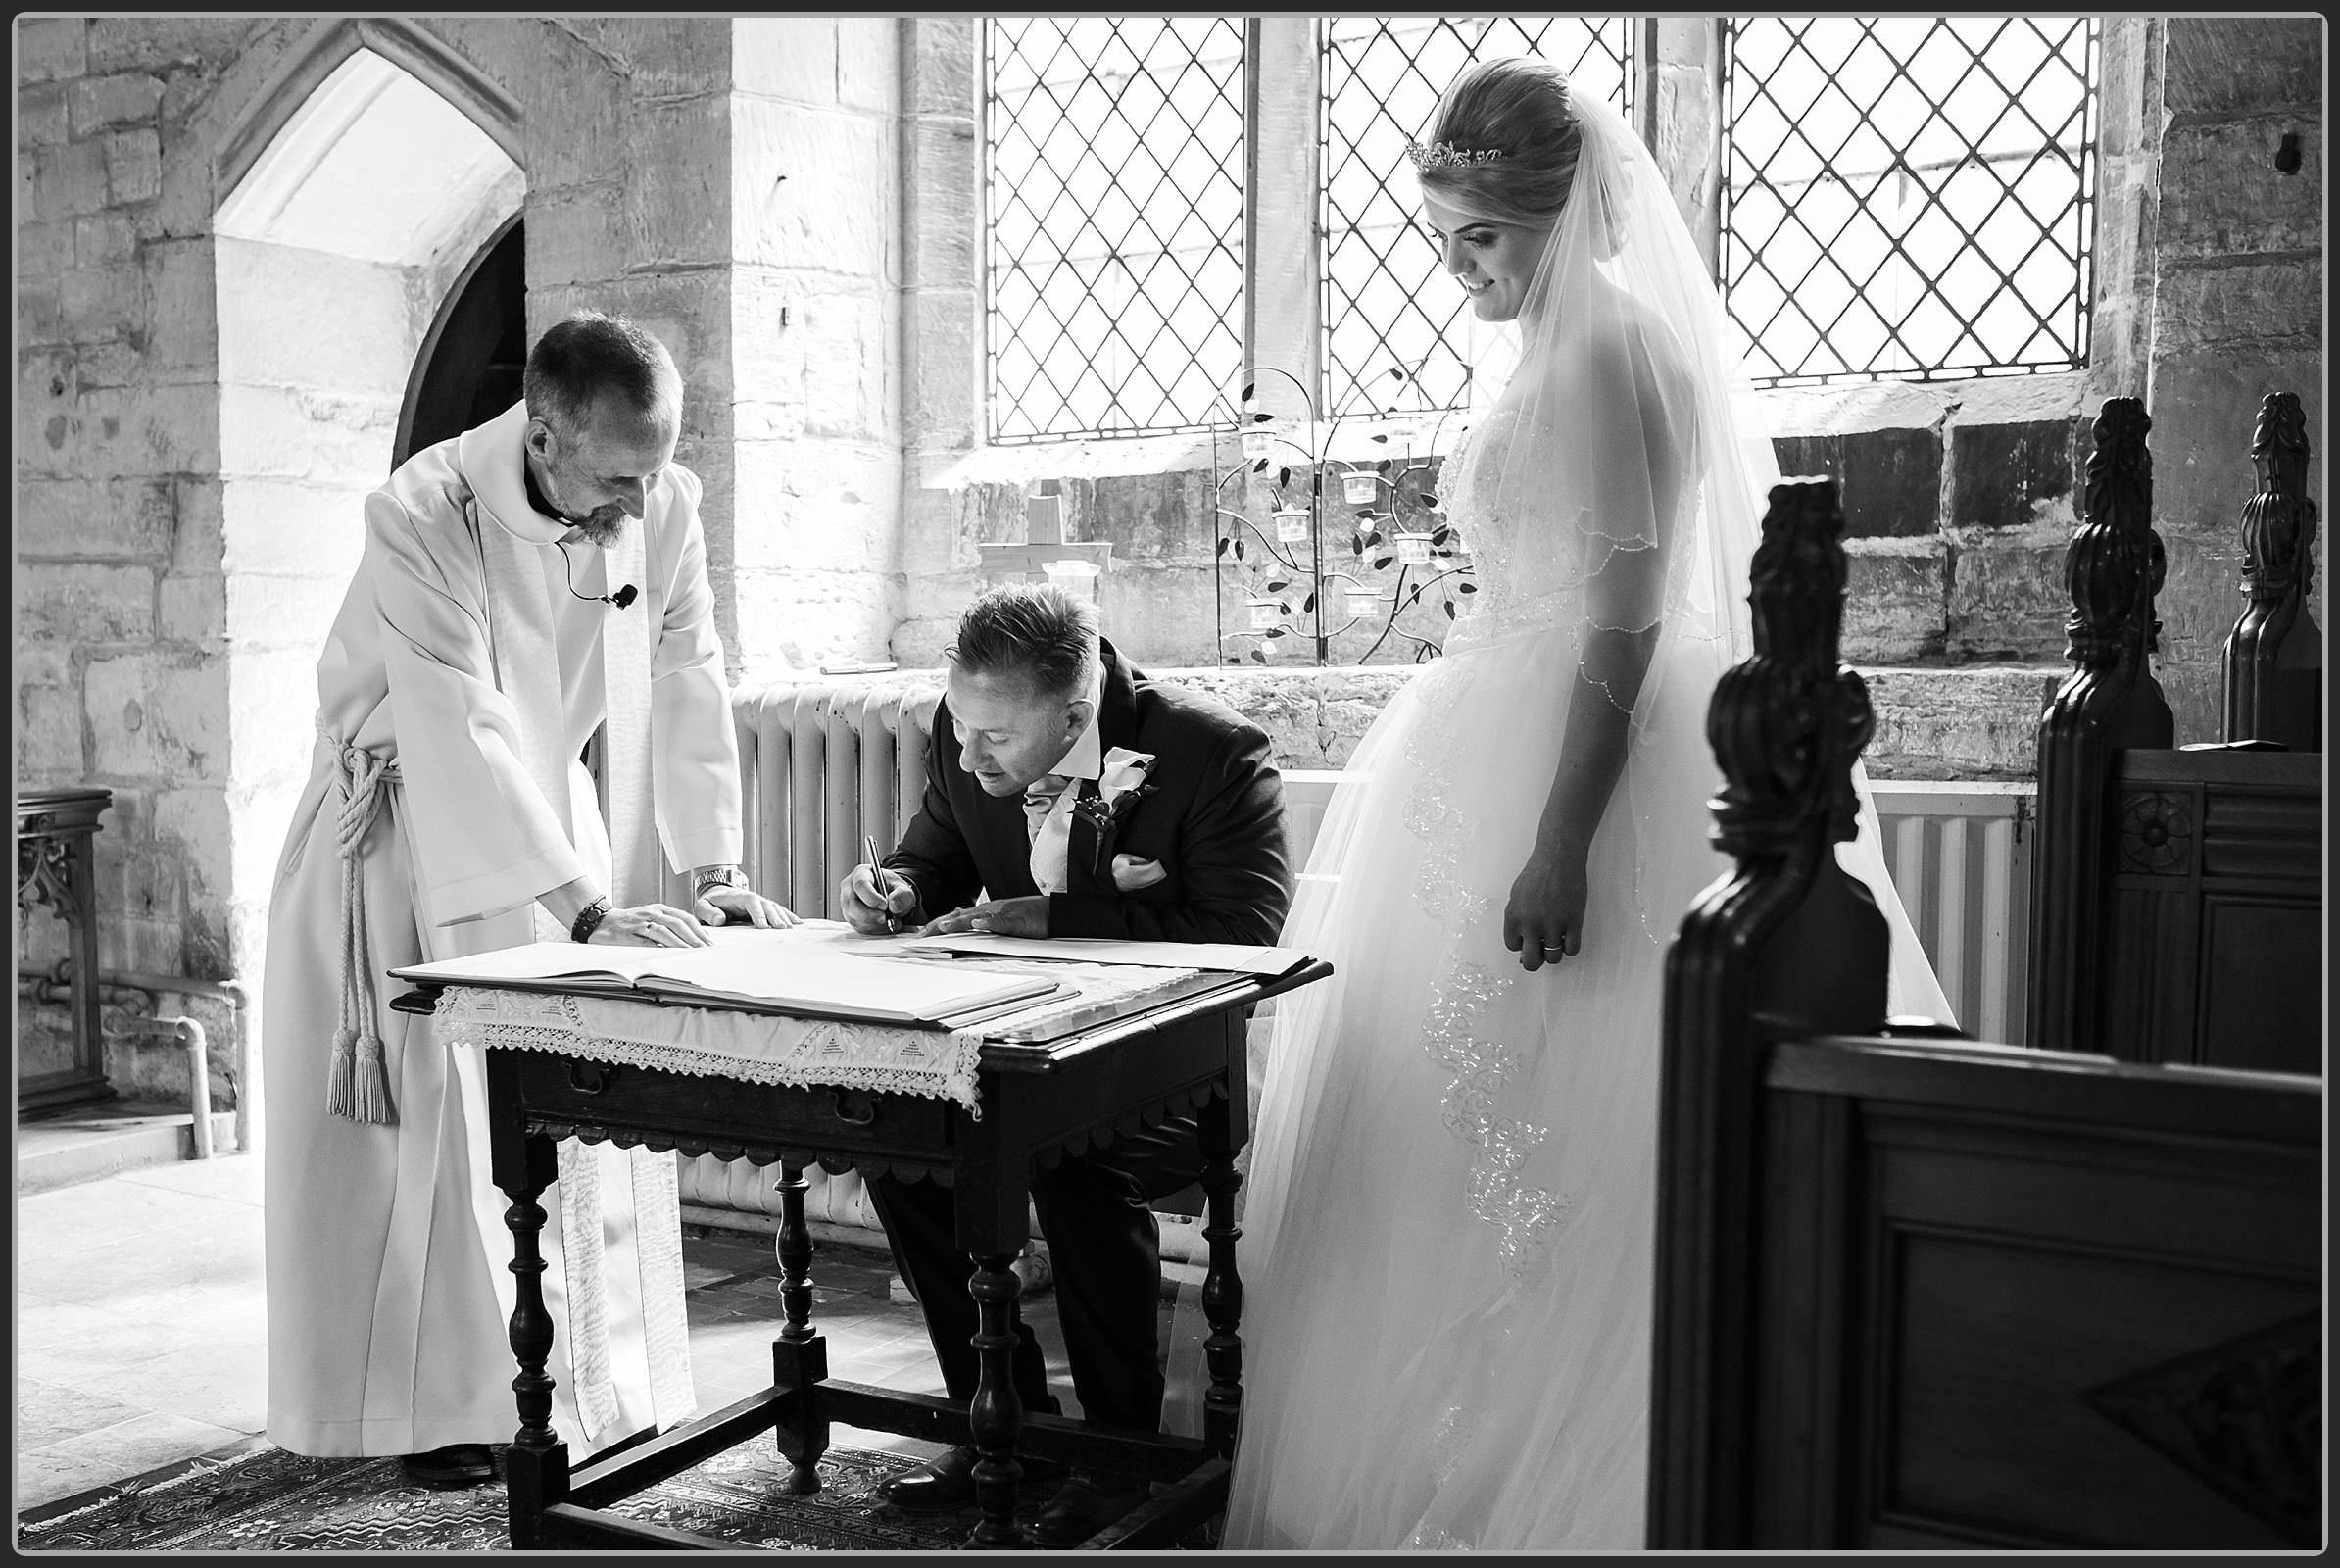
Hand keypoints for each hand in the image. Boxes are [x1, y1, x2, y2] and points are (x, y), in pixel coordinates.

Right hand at [589, 902, 711, 946]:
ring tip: (691, 952)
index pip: (684, 918)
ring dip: (680, 942)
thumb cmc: (629, 923)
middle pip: (678, 924)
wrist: (600, 922)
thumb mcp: (651, 919)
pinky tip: (668, 954)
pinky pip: (645, 941)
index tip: (709, 942)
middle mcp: (652, 913)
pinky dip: (658, 947)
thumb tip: (694, 938)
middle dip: (693, 937)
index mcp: (660, 909)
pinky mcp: (629, 934)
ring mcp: (640, 923)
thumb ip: (670, 926)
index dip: (698, 930)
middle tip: (704, 949)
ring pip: (664, 931)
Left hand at [694, 885, 798, 928]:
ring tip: (793, 928)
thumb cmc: (709, 903)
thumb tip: (720, 920)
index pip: (751, 902)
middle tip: (782, 929)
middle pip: (767, 905)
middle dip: (775, 917)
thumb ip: (708, 913)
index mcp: (738, 897)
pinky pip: (778, 911)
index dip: (758, 913)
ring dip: (784, 917)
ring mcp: (759, 903)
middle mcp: (752, 898)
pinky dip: (788, 916)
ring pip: (775, 908)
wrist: (716, 895)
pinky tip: (798, 923)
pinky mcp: (764, 909)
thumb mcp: (702, 906)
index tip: (763, 925)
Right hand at [840, 863, 919, 934]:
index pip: (860, 884)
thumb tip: (893, 905)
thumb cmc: (893, 890)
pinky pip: (858, 927)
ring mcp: (848, 904)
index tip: (884, 906)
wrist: (892, 900)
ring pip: (854, 918)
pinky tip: (883, 925)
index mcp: (862, 874)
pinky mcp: (851, 918)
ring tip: (889, 921)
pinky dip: (873, 930)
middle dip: (869, 915)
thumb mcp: (903, 889)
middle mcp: (850, 888)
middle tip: (885, 918)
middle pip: (851, 904)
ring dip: (873, 924)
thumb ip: (902, 895)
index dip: (871, 897)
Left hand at [917, 895, 1048, 938]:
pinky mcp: (1018, 920)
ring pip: (977, 918)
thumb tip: (966, 921)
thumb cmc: (1031, 918)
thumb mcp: (1003, 920)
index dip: (937, 925)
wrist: (1055, 912)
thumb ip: (984, 921)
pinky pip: (1001, 922)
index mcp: (987, 911)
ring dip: (957, 923)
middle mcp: (991, 910)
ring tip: (940, 927)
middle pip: (960, 917)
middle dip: (938, 926)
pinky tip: (978, 924)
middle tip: (920, 935)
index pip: (957, 917)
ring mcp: (1004, 913)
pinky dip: (989, 923)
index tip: (920, 934)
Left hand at [1504, 842, 1587, 973]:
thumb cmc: (1538, 873)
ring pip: (1553, 957)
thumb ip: (1518, 919)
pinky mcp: (1573, 921)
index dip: (1522, 945)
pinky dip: (1571, 948)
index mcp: (1513, 917)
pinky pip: (1572, 949)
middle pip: (1531, 961)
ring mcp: (1552, 924)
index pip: (1513, 946)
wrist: (1559, 858)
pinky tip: (1569, 937)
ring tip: (1557, 940)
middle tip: (1541, 954)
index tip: (1529, 940)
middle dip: (1536, 961)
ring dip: (1555, 953)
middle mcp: (1530, 924)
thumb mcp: (1517, 896)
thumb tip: (1522, 943)